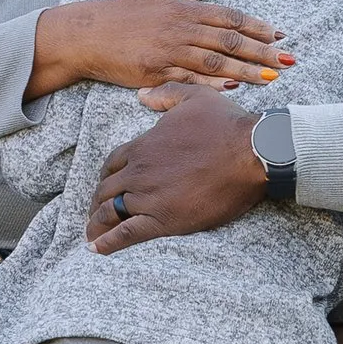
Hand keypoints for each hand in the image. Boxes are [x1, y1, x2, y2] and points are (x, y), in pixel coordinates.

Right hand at [29, 0, 290, 100]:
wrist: (89, 34)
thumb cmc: (125, 8)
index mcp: (184, 8)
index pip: (229, 17)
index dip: (256, 26)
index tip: (278, 35)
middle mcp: (181, 30)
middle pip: (229, 42)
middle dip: (261, 52)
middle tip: (287, 61)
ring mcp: (170, 53)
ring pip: (215, 63)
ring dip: (246, 71)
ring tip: (271, 78)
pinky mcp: (157, 74)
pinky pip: (191, 80)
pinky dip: (213, 85)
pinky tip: (233, 88)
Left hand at [89, 86, 269, 250]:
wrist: (251, 152)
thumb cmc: (226, 125)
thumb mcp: (195, 97)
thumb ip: (166, 94)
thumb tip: (143, 95)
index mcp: (144, 146)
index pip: (112, 164)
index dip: (106, 176)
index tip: (106, 184)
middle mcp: (139, 172)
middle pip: (106, 189)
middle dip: (98, 201)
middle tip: (97, 212)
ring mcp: (149, 197)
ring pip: (110, 212)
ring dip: (97, 223)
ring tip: (91, 235)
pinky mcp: (163, 220)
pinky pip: (126, 234)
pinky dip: (108, 243)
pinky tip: (96, 249)